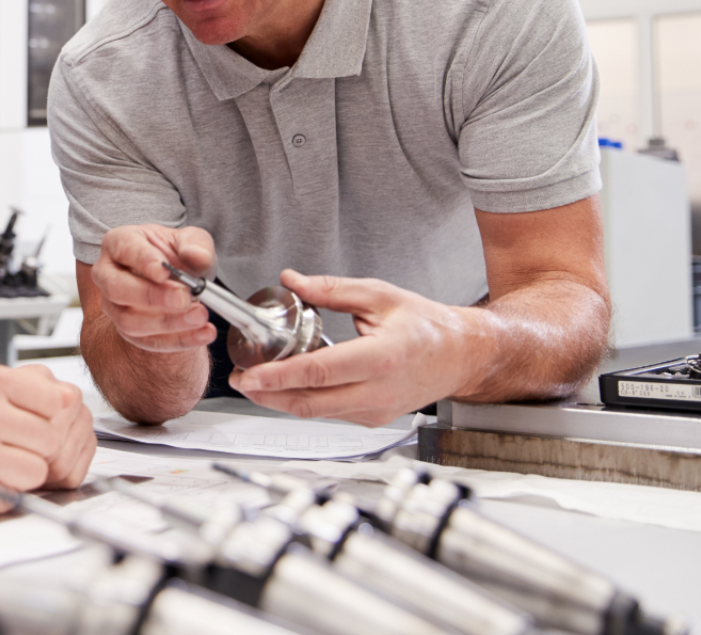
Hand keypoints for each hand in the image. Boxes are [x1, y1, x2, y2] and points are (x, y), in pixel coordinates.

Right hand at [0, 363, 95, 516]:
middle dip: (37, 450)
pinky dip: (0, 495)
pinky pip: (12, 498)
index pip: (57, 399)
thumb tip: (70, 400)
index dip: (51, 417)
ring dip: (22, 476)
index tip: (34, 424)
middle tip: (13, 451)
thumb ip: (19, 390)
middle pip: (51, 439)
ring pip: (37, 472)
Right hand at [92, 224, 218, 352]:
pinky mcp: (128, 331)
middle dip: (151, 296)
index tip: (164, 271)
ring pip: (128, 321)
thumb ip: (196, 245)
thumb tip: (197, 257)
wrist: (180, 281)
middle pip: (116, 288)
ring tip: (200, 316)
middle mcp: (107, 274)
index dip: (142, 260)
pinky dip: (178, 340)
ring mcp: (113, 306)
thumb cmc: (178, 255)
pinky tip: (204, 333)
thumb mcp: (192, 241)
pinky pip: (147, 341)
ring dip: (167, 322)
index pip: (124, 248)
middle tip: (184, 298)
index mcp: (118, 242)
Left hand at [228, 270, 491, 426]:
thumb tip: (292, 280)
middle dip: (267, 394)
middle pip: (310, 403)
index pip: (319, 372)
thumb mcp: (379, 295)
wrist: (460, 356)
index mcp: (381, 358)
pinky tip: (286, 386)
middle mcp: (378, 391)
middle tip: (240, 379)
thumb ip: (332, 290)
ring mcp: (375, 411)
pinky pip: (329, 413)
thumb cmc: (426, 326)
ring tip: (254, 381)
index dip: (279, 376)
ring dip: (280, 400)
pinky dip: (303, 401)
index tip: (250, 373)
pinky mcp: (372, 419)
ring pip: (316, 412)